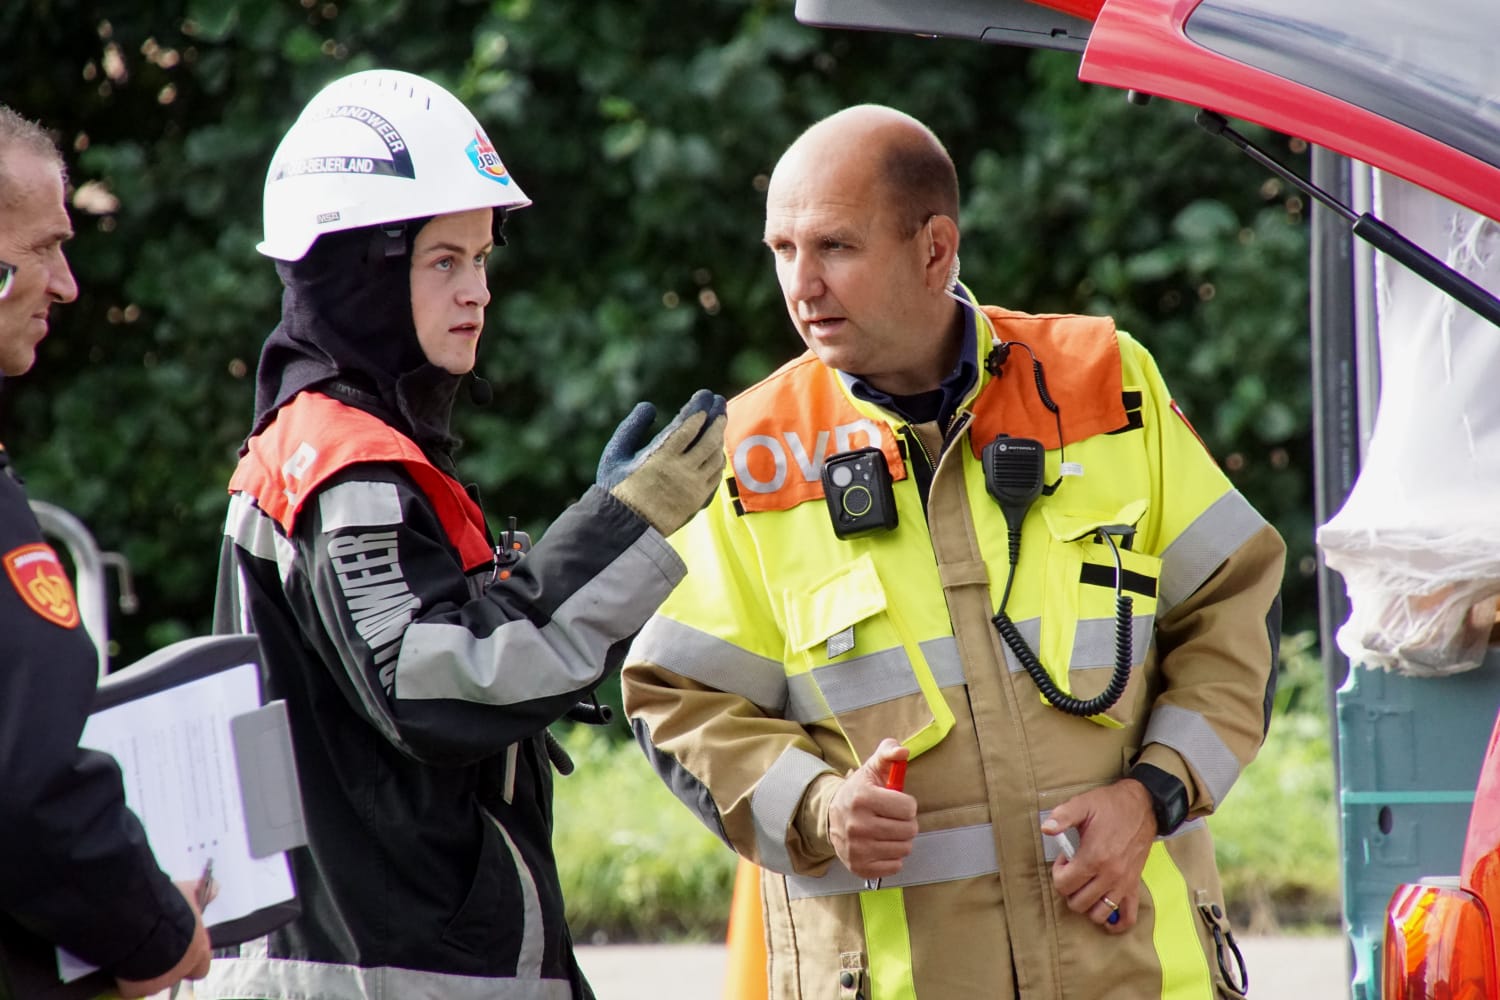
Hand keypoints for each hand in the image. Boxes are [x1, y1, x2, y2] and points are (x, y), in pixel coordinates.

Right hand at [113, 881, 211, 997]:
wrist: (138, 924)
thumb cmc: (167, 907)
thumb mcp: (186, 893)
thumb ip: (198, 893)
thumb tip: (216, 888)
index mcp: (198, 949)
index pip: (201, 966)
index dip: (190, 959)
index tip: (180, 950)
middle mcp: (182, 969)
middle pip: (175, 973)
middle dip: (166, 964)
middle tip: (152, 948)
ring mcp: (159, 982)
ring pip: (154, 982)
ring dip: (147, 972)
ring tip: (135, 952)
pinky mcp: (136, 990)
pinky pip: (131, 988)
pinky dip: (126, 980)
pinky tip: (122, 963)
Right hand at [597, 389, 727, 535]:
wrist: (625, 527)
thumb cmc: (617, 488)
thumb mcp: (616, 453)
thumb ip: (632, 426)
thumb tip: (650, 406)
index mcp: (660, 456)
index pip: (688, 425)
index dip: (699, 407)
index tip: (705, 395)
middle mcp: (681, 470)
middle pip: (708, 438)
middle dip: (716, 417)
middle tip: (719, 402)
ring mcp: (692, 487)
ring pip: (715, 456)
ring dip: (719, 436)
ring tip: (719, 422)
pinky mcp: (698, 500)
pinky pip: (716, 475)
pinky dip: (718, 459)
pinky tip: (716, 450)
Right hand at [828, 739, 916, 878]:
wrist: (831, 816)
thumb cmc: (859, 791)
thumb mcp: (872, 768)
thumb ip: (889, 753)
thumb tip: (903, 751)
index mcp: (863, 798)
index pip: (908, 808)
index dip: (906, 804)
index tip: (896, 802)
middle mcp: (858, 825)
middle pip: (909, 830)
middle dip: (906, 823)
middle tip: (893, 818)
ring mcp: (858, 849)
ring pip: (904, 849)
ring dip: (901, 840)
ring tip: (888, 831)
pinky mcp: (859, 866)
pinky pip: (895, 866)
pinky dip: (893, 857)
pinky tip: (882, 845)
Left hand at [1041, 778, 1156, 933]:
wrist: (1142, 807)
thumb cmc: (1110, 806)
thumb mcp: (1083, 804)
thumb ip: (1062, 816)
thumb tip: (1046, 829)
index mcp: (1094, 857)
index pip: (1064, 885)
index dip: (1057, 873)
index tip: (1064, 859)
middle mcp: (1110, 876)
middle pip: (1078, 903)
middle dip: (1069, 890)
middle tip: (1073, 871)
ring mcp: (1124, 884)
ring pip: (1098, 914)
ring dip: (1087, 905)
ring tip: (1085, 886)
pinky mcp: (1134, 886)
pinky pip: (1128, 918)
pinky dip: (1115, 923)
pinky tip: (1105, 915)